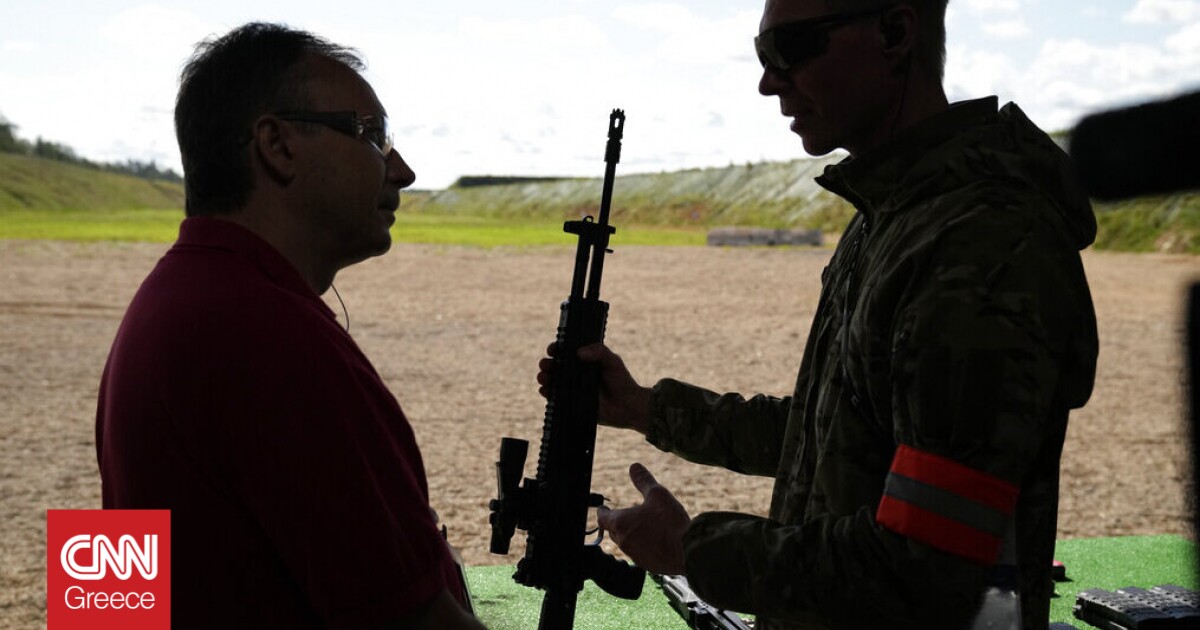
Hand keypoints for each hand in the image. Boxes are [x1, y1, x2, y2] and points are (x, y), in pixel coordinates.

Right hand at [536, 342, 651, 433]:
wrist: (627, 406)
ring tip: (544, 377)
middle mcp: (574, 373)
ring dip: (543, 377)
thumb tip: (578, 353)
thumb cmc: (621, 381)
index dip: (555, 349)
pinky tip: (546, 390)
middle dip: (546, 363)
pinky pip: (553, 397)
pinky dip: (547, 393)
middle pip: (554, 365)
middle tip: (547, 365)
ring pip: (550, 380)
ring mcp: (571, 388)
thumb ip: (598, 351)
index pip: (564, 351)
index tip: (553, 349)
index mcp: (583, 360)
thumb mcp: (612, 361)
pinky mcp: (570, 403)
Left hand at [597, 463, 689, 575]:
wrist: (689, 550)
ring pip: (627, 543)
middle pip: (613, 531)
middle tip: (628, 515)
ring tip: (646, 526)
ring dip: (632, 535)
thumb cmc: (671, 522)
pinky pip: (640, 554)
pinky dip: (644, 546)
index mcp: (621, 523)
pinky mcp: (647, 565)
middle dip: (619, 523)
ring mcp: (635, 555)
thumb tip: (634, 466)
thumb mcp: (658, 494)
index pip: (602, 518)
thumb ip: (643, 480)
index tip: (604, 509)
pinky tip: (657, 540)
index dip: (602, 512)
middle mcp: (623, 541)